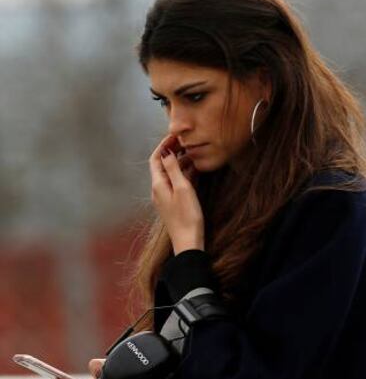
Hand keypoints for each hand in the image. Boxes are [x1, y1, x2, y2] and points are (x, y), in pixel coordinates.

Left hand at [149, 134, 204, 254]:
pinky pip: (176, 183)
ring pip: (170, 174)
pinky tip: (195, 170)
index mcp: (158, 184)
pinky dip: (183, 174)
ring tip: (193, 153)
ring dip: (180, 162)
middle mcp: (159, 190)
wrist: (188, 242)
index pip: (156, 159)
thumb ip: (174, 169)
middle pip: (162, 165)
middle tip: (186, 142)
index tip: (175, 136)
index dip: (163, 145)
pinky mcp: (173, 203)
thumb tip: (167, 152)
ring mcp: (166, 197)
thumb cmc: (187, 216)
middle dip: (172, 152)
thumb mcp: (182, 188)